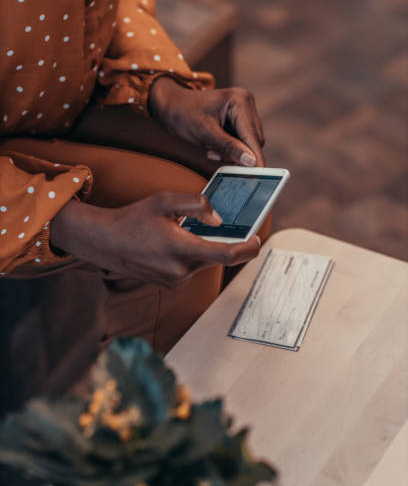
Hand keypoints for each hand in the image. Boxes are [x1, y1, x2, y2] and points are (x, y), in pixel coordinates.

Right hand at [50, 193, 260, 286]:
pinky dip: (191, 254)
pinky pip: (190, 268)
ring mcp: (175, 280)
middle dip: (223, 241)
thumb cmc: (133, 219)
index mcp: (182, 249)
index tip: (257, 239)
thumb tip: (219, 219)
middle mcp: (181, 271)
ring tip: (186, 230)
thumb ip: (197, 205)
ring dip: (203, 247)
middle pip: (217, 256)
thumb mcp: (165, 201)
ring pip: (203, 262)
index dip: (248, 248)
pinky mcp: (170, 284)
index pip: (227, 254)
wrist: (104, 242)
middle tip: (222, 224)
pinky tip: (176, 241)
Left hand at [149, 76, 264, 166]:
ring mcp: (243, 108)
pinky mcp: (239, 116)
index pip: (252, 135)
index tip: (259, 175)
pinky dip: (229, 147)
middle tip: (213, 155)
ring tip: (210, 149)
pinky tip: (212, 145)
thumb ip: (229, 148)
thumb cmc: (184, 114)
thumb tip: (251, 162)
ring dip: (231, 151)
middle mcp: (246, 102)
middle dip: (237, 153)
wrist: (170, 104)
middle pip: (254, 139)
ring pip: (248, 141)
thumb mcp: (205, 134)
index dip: (255, 157)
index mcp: (239, 101)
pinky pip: (241, 138)